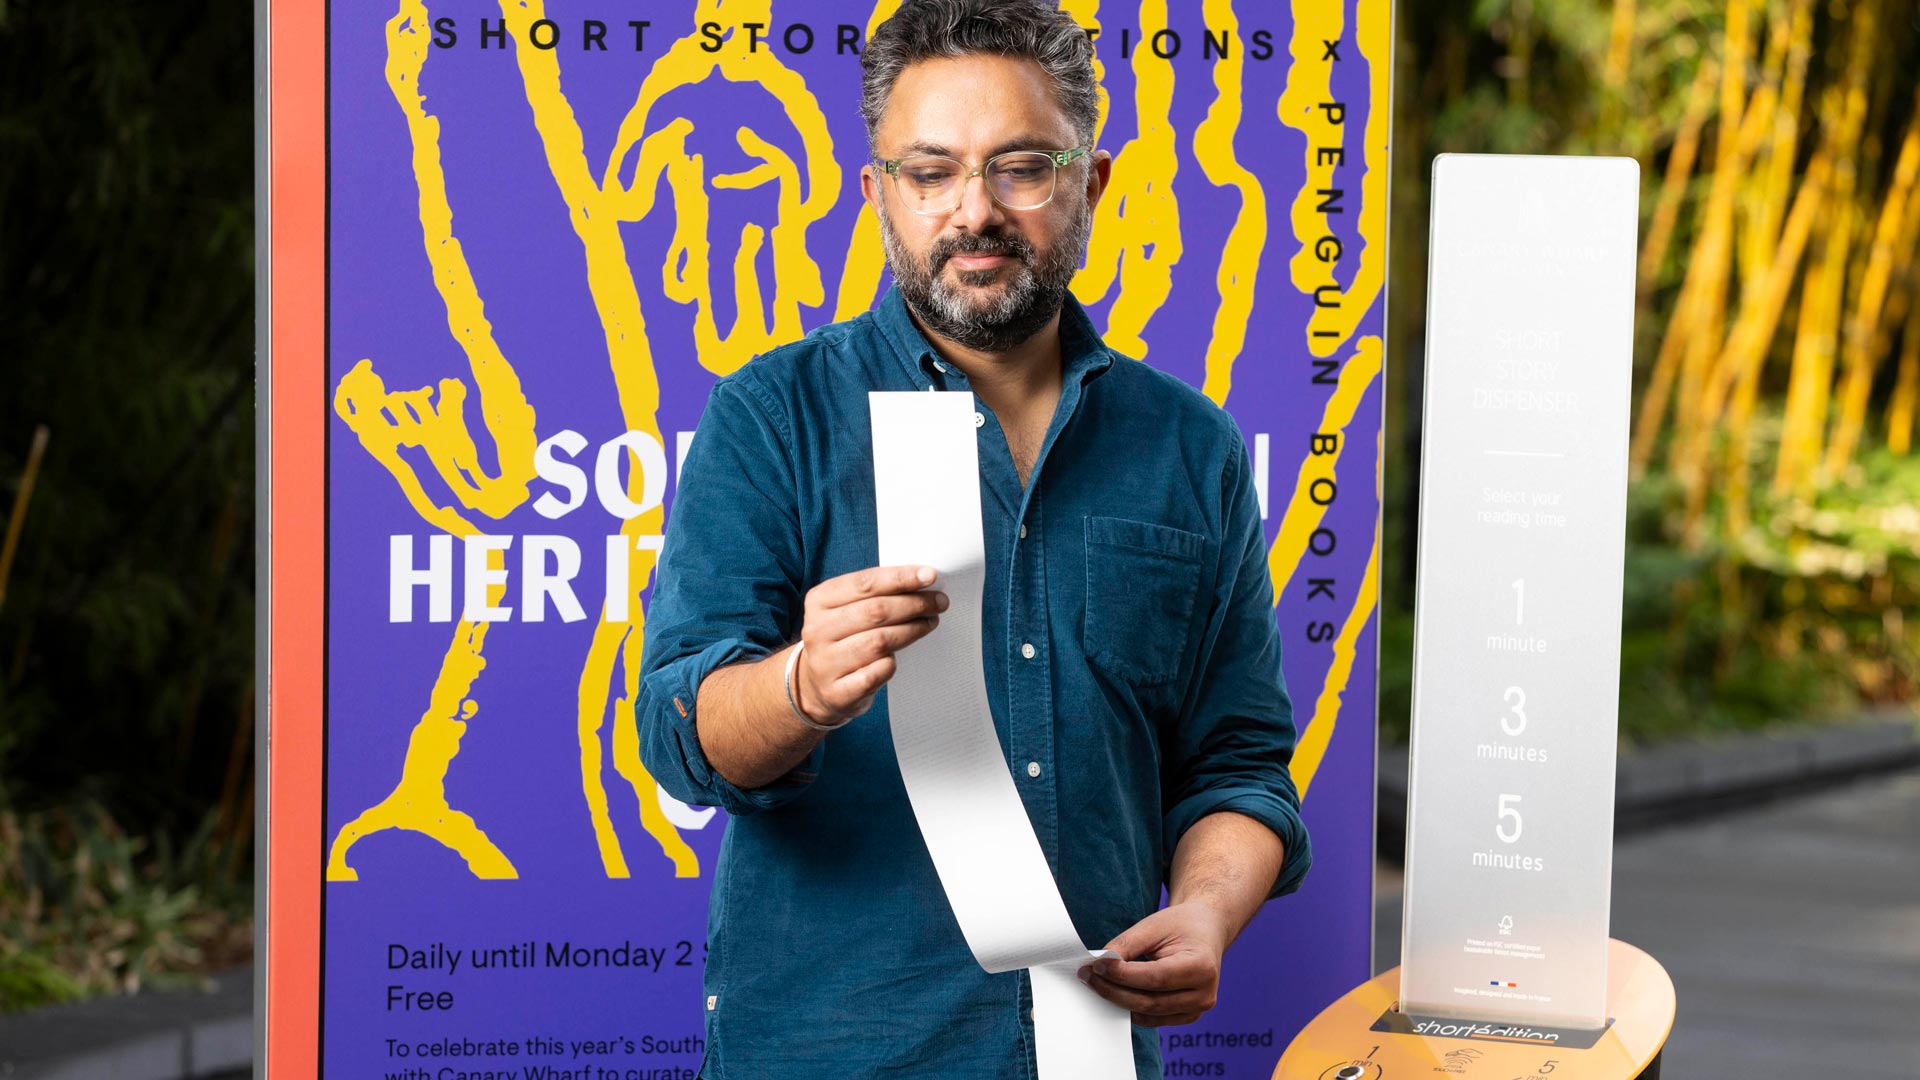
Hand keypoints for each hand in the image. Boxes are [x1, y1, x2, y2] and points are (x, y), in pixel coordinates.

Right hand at [793, 564, 948, 725]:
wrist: (816, 685)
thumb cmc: (842, 638)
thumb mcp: (846, 609)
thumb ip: (874, 594)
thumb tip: (920, 580)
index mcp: (819, 600)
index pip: (864, 583)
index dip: (900, 578)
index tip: (929, 575)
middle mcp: (817, 630)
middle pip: (875, 611)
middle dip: (914, 603)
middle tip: (939, 601)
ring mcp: (825, 662)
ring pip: (879, 642)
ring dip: (912, 630)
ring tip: (929, 622)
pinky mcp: (838, 691)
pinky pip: (877, 673)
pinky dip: (892, 663)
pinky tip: (898, 657)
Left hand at [1078, 902, 1229, 1026]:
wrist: (1205, 931)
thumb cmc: (1181, 925)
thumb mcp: (1154, 925)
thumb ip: (1128, 945)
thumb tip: (1100, 964)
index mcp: (1201, 967)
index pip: (1155, 977)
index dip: (1123, 975)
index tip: (1096, 966)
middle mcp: (1204, 994)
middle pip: (1150, 1001)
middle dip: (1114, 991)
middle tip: (1088, 977)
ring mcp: (1198, 1009)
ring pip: (1149, 1013)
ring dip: (1119, 1001)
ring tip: (1097, 985)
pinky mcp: (1188, 1016)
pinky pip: (1154, 1018)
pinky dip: (1132, 1009)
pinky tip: (1114, 995)